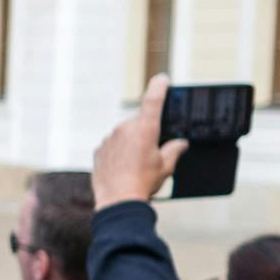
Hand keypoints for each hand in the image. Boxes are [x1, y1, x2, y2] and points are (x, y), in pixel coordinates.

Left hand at [92, 84, 184, 211]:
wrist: (117, 201)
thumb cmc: (143, 183)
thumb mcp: (166, 166)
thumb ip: (174, 150)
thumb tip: (180, 143)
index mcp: (145, 128)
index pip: (153, 99)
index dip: (159, 86)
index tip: (162, 79)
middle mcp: (125, 128)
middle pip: (140, 122)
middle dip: (147, 132)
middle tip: (152, 152)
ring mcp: (109, 138)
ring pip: (125, 134)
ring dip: (132, 143)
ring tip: (136, 166)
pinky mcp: (99, 149)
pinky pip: (112, 145)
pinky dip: (119, 152)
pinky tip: (123, 168)